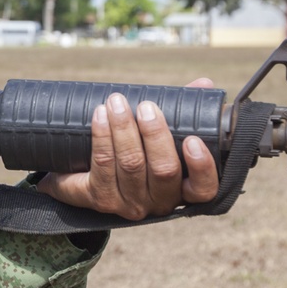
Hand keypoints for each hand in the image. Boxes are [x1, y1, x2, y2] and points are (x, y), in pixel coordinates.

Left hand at [37, 79, 219, 219]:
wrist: (82, 173)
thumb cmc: (134, 149)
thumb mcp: (159, 132)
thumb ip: (183, 112)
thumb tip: (204, 83)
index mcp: (181, 188)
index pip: (203, 189)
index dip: (201, 167)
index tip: (192, 139)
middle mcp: (158, 202)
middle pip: (163, 170)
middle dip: (154, 134)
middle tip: (145, 106)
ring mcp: (128, 203)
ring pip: (131, 164)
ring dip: (123, 129)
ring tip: (116, 102)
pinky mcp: (100, 198)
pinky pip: (103, 164)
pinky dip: (102, 136)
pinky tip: (100, 116)